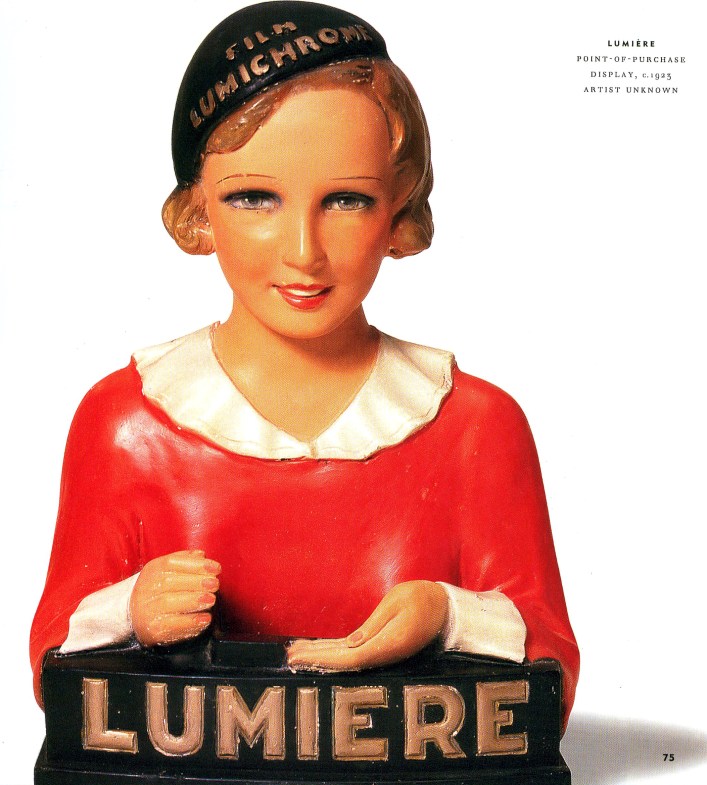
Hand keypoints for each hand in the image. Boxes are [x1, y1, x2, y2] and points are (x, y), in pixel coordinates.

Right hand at [129, 550, 220, 646]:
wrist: (135, 616)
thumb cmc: (159, 590)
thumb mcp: (167, 571)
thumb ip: (184, 561)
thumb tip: (201, 555)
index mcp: (153, 570)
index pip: (171, 563)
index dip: (195, 565)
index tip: (215, 568)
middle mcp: (146, 588)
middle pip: (169, 583)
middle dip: (196, 583)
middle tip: (215, 584)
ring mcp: (147, 609)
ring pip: (168, 603)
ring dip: (193, 601)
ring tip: (211, 599)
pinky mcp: (152, 629)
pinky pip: (171, 625)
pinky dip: (190, 622)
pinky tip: (205, 618)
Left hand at [287, 580, 447, 670]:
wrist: (445, 608)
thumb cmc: (422, 598)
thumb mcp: (397, 603)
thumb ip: (374, 625)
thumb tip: (350, 646)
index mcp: (390, 644)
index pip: (350, 658)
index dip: (323, 660)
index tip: (301, 657)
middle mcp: (385, 654)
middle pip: (344, 662)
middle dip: (315, 659)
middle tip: (288, 656)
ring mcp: (383, 653)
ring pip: (346, 658)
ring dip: (320, 655)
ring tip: (295, 653)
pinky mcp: (382, 647)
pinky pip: (353, 652)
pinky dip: (333, 650)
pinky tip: (319, 649)